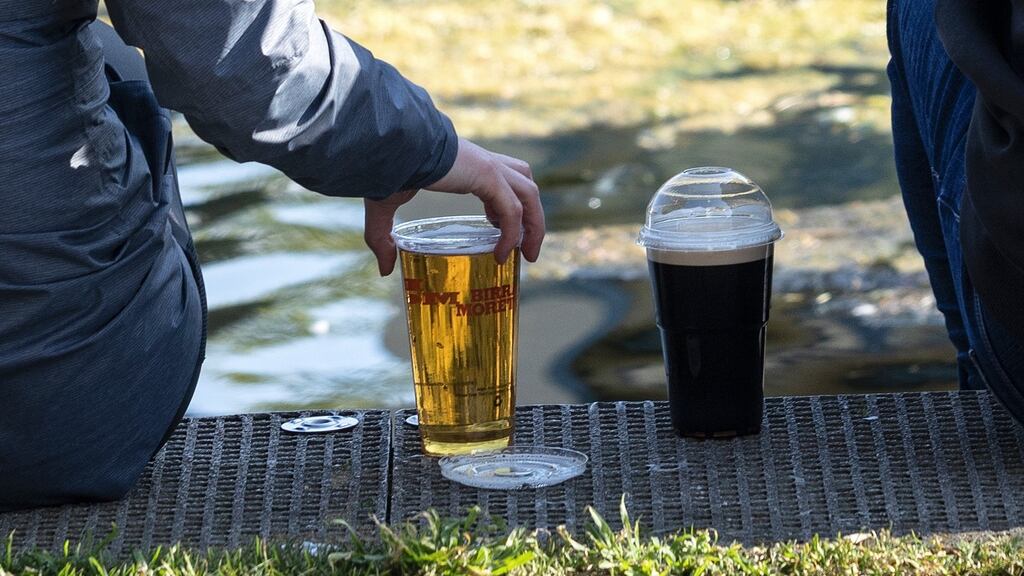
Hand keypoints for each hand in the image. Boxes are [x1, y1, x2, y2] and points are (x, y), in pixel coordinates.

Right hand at [364, 138, 544, 275]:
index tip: (498, 229)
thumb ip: (382, 238)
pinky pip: (511, 210)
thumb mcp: (385, 207)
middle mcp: (485, 162)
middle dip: (533, 217)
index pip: (505, 177)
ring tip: (527, 255)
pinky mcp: (487, 174)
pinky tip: (501, 253)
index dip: (509, 203)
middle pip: (526, 184)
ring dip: (534, 225)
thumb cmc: (383, 169)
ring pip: (529, 194)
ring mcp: (489, 166)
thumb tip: (383, 270)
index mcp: (468, 164)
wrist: (387, 146)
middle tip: (527, 250)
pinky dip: (511, 233)